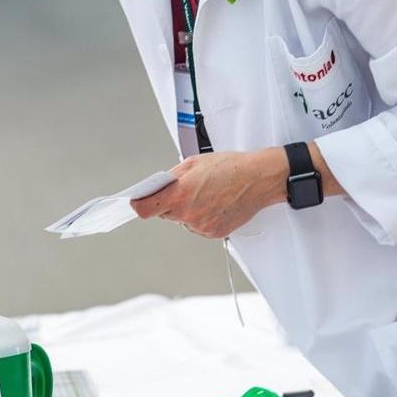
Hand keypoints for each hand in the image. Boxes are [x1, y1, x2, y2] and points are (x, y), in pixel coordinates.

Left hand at [131, 149, 284, 239]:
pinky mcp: (214, 233)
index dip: (140, 204)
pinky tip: (216, 204)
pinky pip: (199, 226)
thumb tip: (159, 186)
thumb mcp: (193, 163)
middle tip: (186, 190)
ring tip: (207, 194)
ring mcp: (201, 226)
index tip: (138, 201)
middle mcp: (188, 214)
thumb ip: (171, 177)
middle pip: (165, 214)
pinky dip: (203, 217)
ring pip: (184, 220)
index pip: (144, 209)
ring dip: (188, 210)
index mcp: (179, 194)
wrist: (258, 179)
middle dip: (170, 203)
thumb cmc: (230, 167)